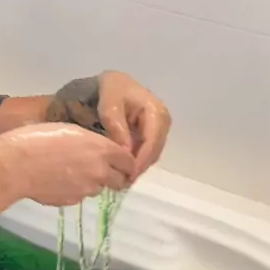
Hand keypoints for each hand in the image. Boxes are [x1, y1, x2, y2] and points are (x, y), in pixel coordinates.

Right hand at [1, 123, 134, 206]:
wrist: (15, 166)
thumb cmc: (38, 138)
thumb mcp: (70, 129)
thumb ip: (91, 141)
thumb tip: (97, 149)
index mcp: (102, 149)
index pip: (129, 161)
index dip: (126, 162)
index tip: (121, 162)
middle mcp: (99, 171)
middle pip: (120, 181)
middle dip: (115, 176)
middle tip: (103, 170)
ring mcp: (86, 189)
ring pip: (99, 188)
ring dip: (93, 182)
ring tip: (73, 172)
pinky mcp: (72, 201)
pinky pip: (80, 195)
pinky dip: (75, 189)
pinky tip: (59, 180)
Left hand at [46, 72, 170, 181]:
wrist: (107, 86)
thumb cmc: (108, 92)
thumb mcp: (109, 104)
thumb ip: (116, 126)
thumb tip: (126, 151)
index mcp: (155, 110)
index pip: (152, 140)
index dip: (141, 159)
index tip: (127, 174)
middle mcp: (162, 120)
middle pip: (154, 150)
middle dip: (140, 167)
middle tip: (123, 182)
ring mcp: (158, 128)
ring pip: (152, 154)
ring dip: (138, 167)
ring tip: (122, 180)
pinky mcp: (152, 134)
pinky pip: (147, 152)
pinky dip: (137, 162)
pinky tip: (124, 171)